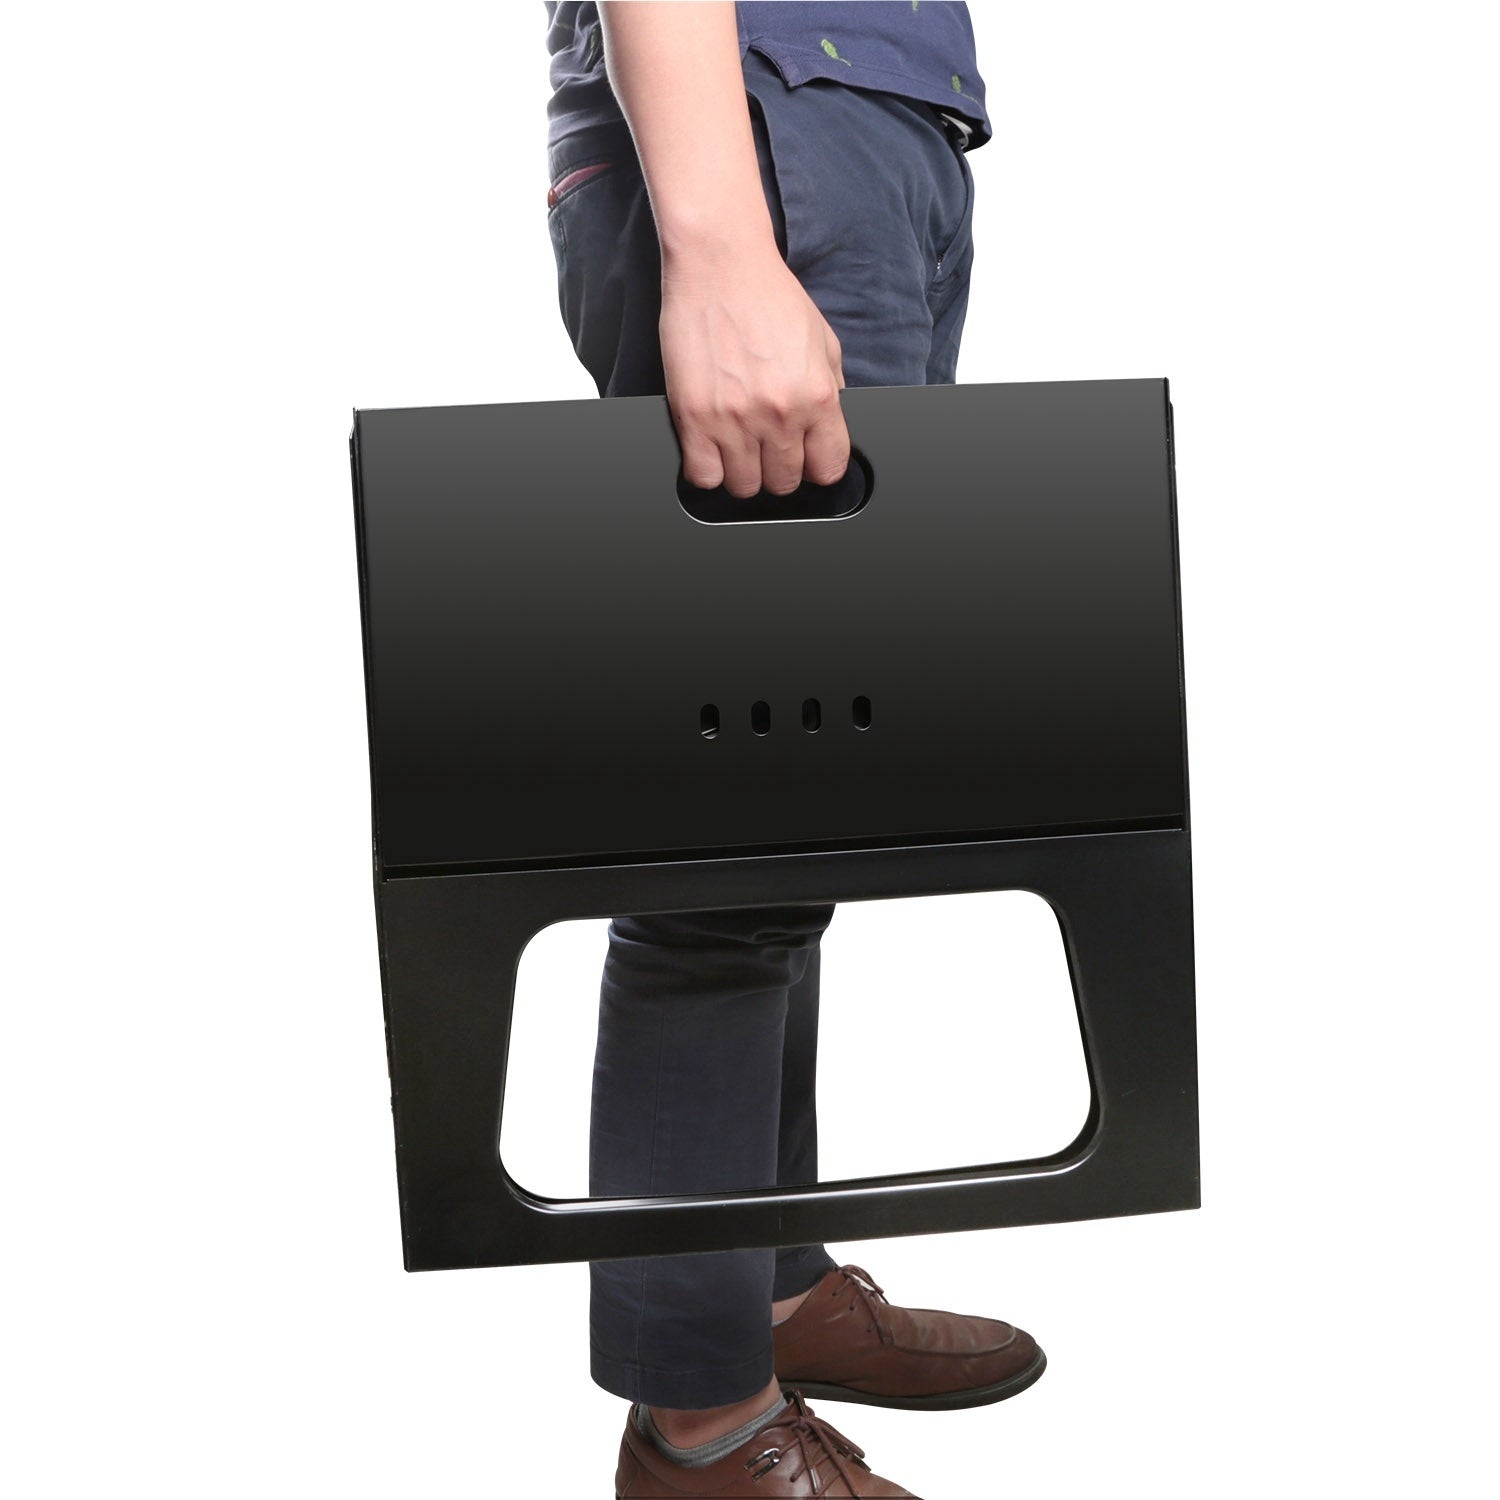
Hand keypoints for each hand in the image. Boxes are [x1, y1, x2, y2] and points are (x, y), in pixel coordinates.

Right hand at [660, 239, 848, 498]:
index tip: (806, 458)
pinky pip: (704, 477)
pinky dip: (707, 470)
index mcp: (817, 396)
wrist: (720, 264)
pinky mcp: (694, 418)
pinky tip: (711, 447)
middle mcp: (779, 414)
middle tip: (767, 443)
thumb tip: (827, 431)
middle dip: (778, 467)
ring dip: (742, 471)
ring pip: (745, 487)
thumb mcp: (822, 341)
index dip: (818, 466)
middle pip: (785, 483)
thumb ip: (831, 391)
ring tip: (738, 444)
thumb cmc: (768, 295)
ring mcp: (734, 420)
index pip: (829, 469)